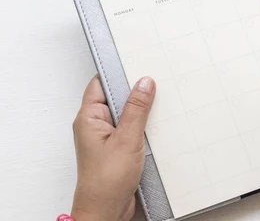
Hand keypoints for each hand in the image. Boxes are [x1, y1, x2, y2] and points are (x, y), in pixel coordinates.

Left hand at [71, 76, 155, 220]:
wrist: (107, 211)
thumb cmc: (105, 182)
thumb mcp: (127, 139)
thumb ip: (136, 109)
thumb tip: (144, 84)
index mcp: (89, 118)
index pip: (101, 83)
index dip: (119, 73)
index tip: (138, 66)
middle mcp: (96, 125)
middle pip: (116, 97)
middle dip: (135, 93)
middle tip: (154, 86)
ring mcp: (108, 137)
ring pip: (127, 114)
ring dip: (142, 113)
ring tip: (156, 109)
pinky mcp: (119, 148)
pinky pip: (133, 129)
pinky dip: (144, 127)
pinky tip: (156, 128)